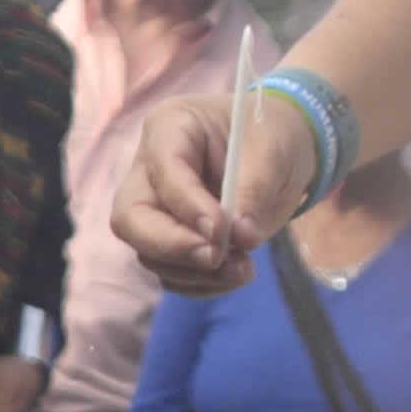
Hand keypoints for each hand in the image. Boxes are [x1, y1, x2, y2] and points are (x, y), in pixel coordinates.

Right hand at [115, 85, 315, 295]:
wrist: (279, 151)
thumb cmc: (272, 135)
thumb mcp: (272, 151)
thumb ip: (252, 191)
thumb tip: (239, 237)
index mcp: (170, 128)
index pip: (162, 171)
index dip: (187, 205)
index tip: (221, 232)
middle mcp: (150, 171)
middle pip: (131, 219)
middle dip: (172, 246)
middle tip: (215, 258)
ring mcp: (156, 210)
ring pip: (149, 253)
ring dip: (195, 272)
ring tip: (244, 268)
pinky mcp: (170, 241)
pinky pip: (171, 274)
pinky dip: (201, 284)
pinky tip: (235, 274)